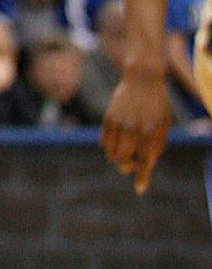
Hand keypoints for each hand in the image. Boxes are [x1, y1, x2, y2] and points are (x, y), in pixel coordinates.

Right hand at [102, 68, 174, 193]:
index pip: (144, 162)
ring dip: (118, 157)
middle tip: (134, 161)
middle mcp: (132, 129)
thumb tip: (142, 165)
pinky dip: (110, 147)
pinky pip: (104, 142)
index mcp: (149, 132)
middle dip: (128, 166)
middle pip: (122, 161)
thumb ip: (154, 147)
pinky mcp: (108, 118)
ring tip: (127, 150)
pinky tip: (119, 142)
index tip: (139, 189)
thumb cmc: (157, 105)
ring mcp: (118, 123)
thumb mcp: (163, 126)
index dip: (142, 178)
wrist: (143, 79)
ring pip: (111, 153)